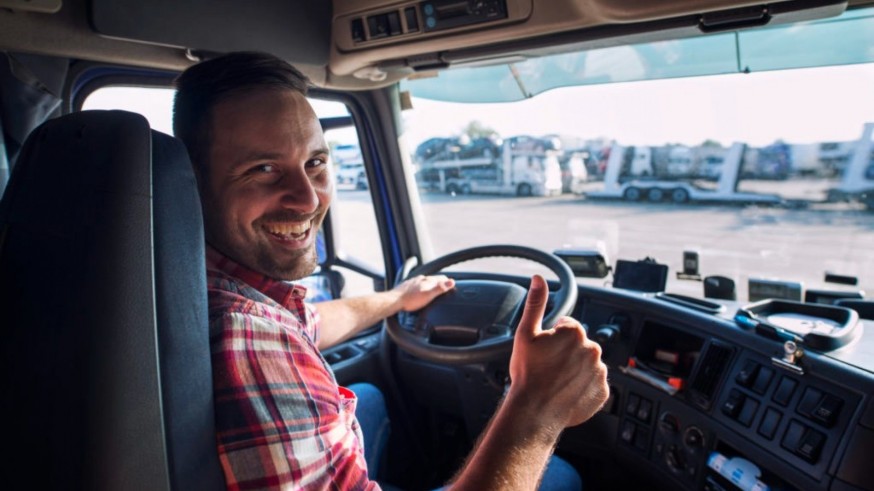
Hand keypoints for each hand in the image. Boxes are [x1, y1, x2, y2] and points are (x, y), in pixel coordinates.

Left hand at [394, 274, 454, 311]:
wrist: (394, 301)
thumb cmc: (411, 300)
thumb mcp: (428, 295)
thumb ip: (440, 288)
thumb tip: (452, 282)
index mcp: (427, 280)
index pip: (441, 278)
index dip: (448, 281)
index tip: (452, 284)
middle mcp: (420, 279)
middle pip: (433, 279)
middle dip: (439, 283)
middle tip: (444, 287)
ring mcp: (413, 282)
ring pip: (424, 281)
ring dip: (429, 285)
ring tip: (432, 289)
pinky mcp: (406, 286)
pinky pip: (416, 285)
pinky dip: (420, 288)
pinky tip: (418, 292)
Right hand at [507, 275, 608, 430]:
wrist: (534, 411)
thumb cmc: (528, 373)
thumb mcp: (526, 334)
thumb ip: (536, 303)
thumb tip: (539, 279)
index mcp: (575, 332)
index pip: (567, 326)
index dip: (552, 337)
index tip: (544, 351)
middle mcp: (593, 349)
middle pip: (578, 345)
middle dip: (566, 352)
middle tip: (548, 366)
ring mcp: (599, 372)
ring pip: (587, 363)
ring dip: (575, 368)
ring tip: (556, 380)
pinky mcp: (602, 391)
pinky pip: (593, 383)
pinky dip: (583, 386)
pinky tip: (566, 391)